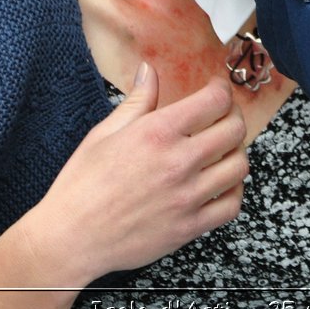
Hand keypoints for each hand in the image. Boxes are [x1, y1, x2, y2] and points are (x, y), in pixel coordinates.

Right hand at [17, 65, 247, 285]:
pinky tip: (220, 184)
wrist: (70, 239)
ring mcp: (187, 197)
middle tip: (222, 117)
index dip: (221, 90)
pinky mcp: (189, 228)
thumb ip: (136, 100)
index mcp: (156, 133)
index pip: (214, 101)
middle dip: (232, 116)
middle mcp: (178, 163)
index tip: (216, 90)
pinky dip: (233, 191)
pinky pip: (232, 206)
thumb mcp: (104, 134)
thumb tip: (148, 70)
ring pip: (239, 166)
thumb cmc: (81, 186)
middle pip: (234, 130)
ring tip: (221, 150)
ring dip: (235, 153)